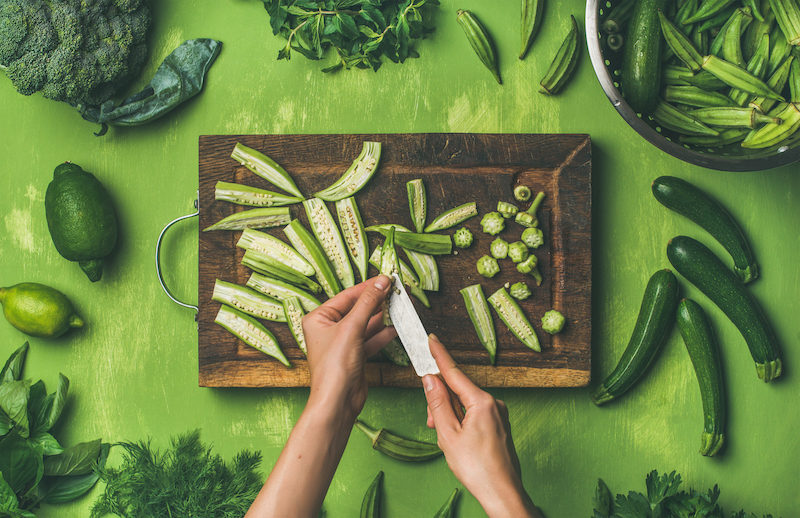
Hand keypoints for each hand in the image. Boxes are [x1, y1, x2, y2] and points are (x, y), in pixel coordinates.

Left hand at [302, 275, 395, 419]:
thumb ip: (368, 303)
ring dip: (384, 316)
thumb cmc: (334, 368)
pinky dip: (383, 333)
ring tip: (402, 306)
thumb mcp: (352, 328)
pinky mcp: (354, 356)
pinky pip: (371, 339)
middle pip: (358, 308)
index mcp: (319, 318)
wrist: (338, 402)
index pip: (348, 296)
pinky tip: (396, 327)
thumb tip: (382, 282)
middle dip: (379, 301)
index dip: (369, 287)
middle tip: (399, 291)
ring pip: (367, 324)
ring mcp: (342, 343)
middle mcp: (329, 329)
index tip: (388, 279)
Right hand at [422, 335, 540, 517]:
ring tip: (447, 440)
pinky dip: (461, 422)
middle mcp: (494, 403)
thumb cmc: (478, 469)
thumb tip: (430, 380)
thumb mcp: (448, 435)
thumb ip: (438, 404)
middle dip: (441, 403)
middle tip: (432, 424)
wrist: (502, 493)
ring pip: (465, 405)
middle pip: (458, 391)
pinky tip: (457, 441)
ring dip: (450, 416)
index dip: (440, 355)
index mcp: (482, 402)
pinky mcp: (499, 426)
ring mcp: (498, 415)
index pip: (455, 372)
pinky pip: (474, 415)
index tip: (432, 339)